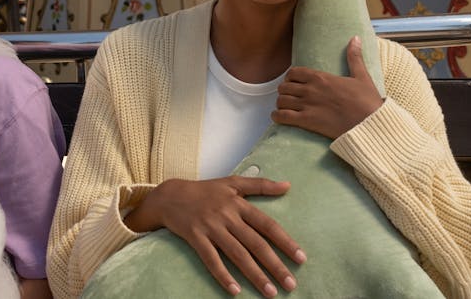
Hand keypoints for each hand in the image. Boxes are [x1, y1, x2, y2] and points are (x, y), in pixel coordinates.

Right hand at [126, 176, 304, 296]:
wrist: (169, 195)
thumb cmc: (204, 190)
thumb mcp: (232, 182)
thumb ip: (260, 185)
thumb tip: (287, 185)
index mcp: (238, 204)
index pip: (267, 224)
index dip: (285, 241)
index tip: (301, 258)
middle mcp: (227, 216)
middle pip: (255, 243)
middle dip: (275, 265)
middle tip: (291, 284)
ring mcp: (210, 227)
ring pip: (236, 254)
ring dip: (254, 275)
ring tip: (270, 292)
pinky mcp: (195, 237)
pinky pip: (210, 259)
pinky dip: (222, 275)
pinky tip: (235, 290)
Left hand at [273, 36, 384, 138]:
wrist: (370, 124)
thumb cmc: (367, 102)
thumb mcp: (361, 76)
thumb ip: (354, 57)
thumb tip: (355, 38)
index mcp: (321, 77)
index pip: (293, 73)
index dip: (290, 78)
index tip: (294, 83)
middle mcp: (310, 89)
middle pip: (284, 87)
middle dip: (285, 92)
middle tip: (290, 97)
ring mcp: (307, 105)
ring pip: (281, 101)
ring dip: (281, 104)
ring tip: (285, 108)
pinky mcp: (307, 121)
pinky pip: (282, 116)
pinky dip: (277, 117)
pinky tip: (279, 117)